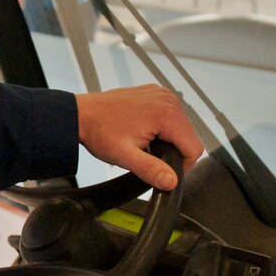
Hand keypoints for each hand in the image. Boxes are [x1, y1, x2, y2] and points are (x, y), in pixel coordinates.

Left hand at [75, 85, 203, 190]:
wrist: (81, 114)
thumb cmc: (99, 132)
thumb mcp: (125, 156)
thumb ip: (150, 170)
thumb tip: (171, 182)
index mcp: (166, 114)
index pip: (194, 147)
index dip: (182, 165)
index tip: (162, 169)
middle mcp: (168, 99)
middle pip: (189, 136)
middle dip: (174, 152)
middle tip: (149, 157)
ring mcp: (162, 94)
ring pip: (181, 126)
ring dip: (168, 139)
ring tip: (144, 144)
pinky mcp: (155, 93)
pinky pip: (171, 115)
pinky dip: (162, 127)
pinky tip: (144, 132)